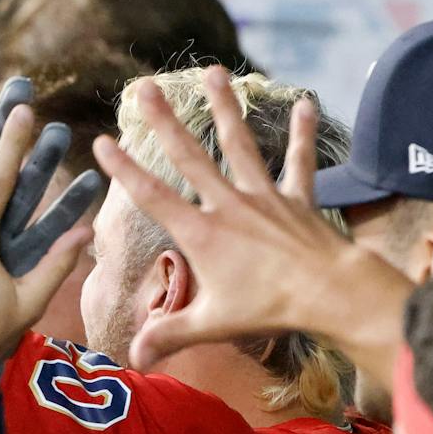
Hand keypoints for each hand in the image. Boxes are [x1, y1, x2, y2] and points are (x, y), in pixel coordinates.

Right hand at [91, 66, 408, 371]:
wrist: (332, 294)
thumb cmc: (269, 310)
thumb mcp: (210, 325)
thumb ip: (167, 336)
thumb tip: (132, 361)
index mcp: (201, 233)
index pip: (152, 196)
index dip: (123, 170)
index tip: (100, 142)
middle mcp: (228, 205)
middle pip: (189, 155)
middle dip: (163, 120)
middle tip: (143, 87)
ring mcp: (264, 197)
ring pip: (239, 144)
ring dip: (225, 107)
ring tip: (215, 72)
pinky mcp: (298, 199)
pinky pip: (299, 161)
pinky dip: (302, 133)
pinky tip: (307, 102)